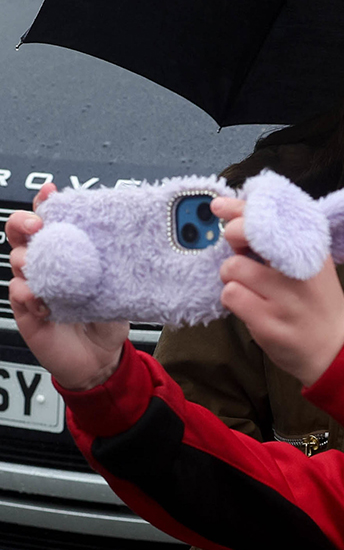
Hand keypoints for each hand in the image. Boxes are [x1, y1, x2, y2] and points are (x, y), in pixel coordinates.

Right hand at [6, 185, 128, 390]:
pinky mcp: (28, 312)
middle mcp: (45, 266)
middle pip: (20, 235)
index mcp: (66, 253)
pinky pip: (19, 294)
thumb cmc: (108, 318)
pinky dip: (28, 292)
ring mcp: (33, 288)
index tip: (51, 192)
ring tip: (43, 264)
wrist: (103, 358)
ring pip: (16, 261)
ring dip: (27, 258)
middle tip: (38, 223)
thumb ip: (111, 265)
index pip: (49, 221)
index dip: (45, 204)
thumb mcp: (116, 286)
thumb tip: (120, 240)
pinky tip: (41, 296)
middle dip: (23, 222)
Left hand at [212, 197, 343, 386]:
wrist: (335, 348)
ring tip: (251, 288)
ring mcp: (284, 298)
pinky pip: (230, 296)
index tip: (220, 207)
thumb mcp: (312, 264)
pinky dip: (234, 299)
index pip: (270, 214)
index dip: (239, 208)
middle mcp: (300, 268)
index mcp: (312, 247)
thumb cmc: (316, 303)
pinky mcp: (268, 323)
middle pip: (244, 233)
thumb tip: (233, 214)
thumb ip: (281, 240)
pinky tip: (251, 306)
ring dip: (233, 278)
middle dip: (232, 240)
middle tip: (241, 254)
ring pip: (231, 268)